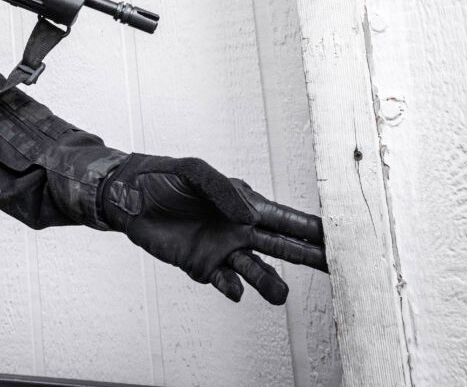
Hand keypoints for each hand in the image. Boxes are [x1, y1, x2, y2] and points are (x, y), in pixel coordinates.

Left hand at [98, 153, 327, 304]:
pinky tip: (235, 290)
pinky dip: (232, 287)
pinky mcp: (201, 266)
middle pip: (284, 247)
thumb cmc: (162, 177)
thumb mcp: (194, 172)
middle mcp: (239, 229)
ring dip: (269, 282)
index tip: (341, 240)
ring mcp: (222, 250)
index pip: (287, 219)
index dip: (314, 229)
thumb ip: (223, 191)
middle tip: (338, 271)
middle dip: (311, 258)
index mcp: (244, 203)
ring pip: (257, 270)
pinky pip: (225, 282)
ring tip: (281, 294)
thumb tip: (250, 218)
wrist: (125, 197)